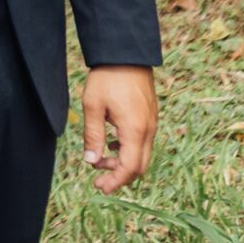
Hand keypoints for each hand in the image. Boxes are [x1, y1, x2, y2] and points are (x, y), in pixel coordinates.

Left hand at [82, 65, 156, 194]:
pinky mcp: (150, 117)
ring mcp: (152, 124)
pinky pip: (143, 142)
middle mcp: (148, 130)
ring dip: (123, 162)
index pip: (130, 168)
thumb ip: (93, 135)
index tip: (100, 187)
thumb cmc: (107, 78)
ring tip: (100, 160)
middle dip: (119, 176)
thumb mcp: (93, 106)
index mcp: (135, 130)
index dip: (115, 181)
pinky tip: (112, 144)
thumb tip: (91, 161)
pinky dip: (128, 150)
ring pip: (142, 155)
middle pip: (139, 166)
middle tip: (99, 179)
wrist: (127, 55)